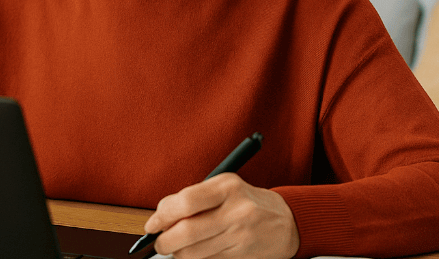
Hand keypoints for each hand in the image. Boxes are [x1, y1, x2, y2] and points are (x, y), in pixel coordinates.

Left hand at [144, 173, 299, 258]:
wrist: (286, 222)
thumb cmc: (246, 201)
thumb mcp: (223, 187)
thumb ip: (192, 197)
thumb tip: (160, 215)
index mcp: (227, 187)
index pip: (186, 201)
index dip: (162, 215)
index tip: (151, 224)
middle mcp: (236, 211)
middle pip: (187, 232)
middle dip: (165, 241)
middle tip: (158, 242)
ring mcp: (240, 236)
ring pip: (194, 253)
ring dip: (177, 253)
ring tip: (176, 247)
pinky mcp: (243, 256)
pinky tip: (195, 251)